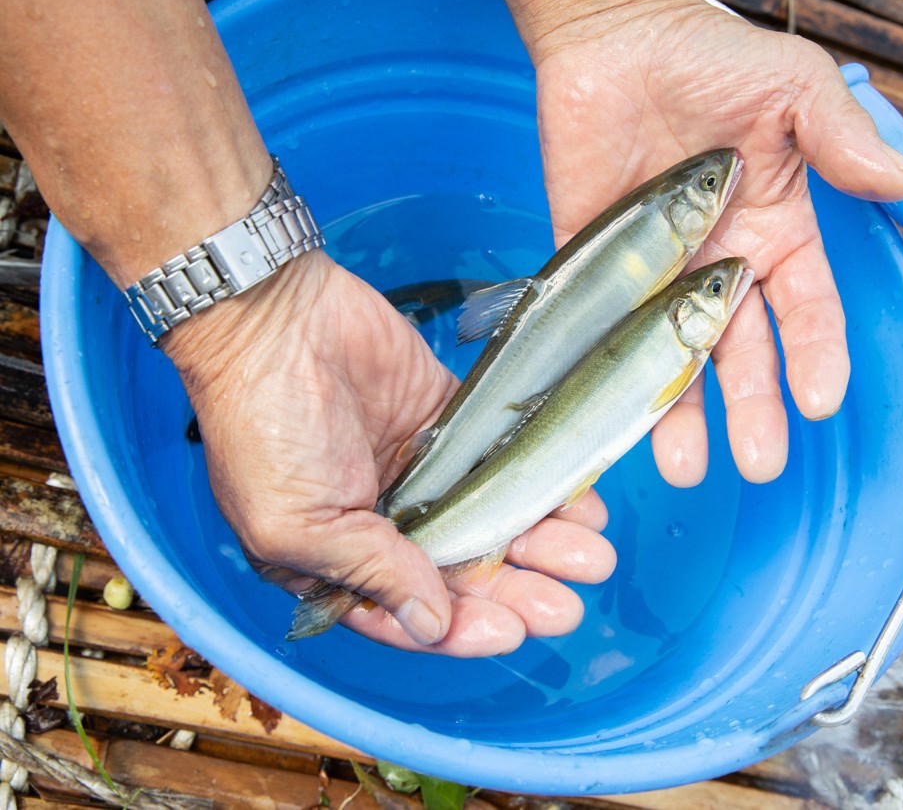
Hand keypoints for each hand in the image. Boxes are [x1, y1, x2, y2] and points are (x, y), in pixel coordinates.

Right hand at [165, 251, 614, 655]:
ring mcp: (419, 468)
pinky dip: (540, 480)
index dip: (463, 629)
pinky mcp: (449, 418)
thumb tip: (432, 625)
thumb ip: (371, 573)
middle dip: (518, 591)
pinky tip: (579, 502)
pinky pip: (503, 459)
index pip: (408, 611)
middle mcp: (382, 519)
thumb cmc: (263, 426)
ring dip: (541, 541)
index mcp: (333, 557)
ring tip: (592, 557)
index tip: (514, 632)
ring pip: (491, 516)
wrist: (274, 317)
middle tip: (567, 605)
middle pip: (462, 571)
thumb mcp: (300, 523)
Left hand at [533, 0, 902, 485]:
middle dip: (754, 406)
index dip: (816, 356)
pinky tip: (613, 420)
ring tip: (685, 467)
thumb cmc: (712, 55)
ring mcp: (657, 274)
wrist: (617, 34)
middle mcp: (720, 266)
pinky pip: (600, 329)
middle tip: (759, 460)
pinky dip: (603, 374)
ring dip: (681, 415)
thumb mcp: (794, 86)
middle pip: (743, 352)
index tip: (818, 400)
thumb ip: (842, 137)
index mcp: (777, 233)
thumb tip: (899, 185)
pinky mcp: (595, 268)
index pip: (806, 311)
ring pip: (672, 359)